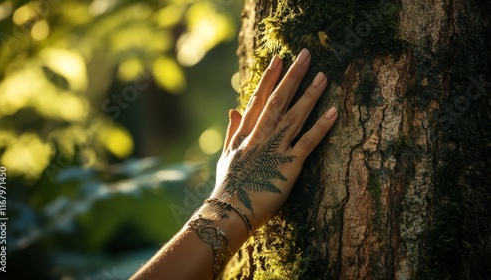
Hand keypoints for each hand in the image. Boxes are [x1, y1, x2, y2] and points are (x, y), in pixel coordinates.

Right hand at [210, 49, 337, 229]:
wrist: (230, 211)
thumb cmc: (228, 186)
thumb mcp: (227, 155)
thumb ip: (233, 130)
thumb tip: (233, 108)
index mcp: (246, 133)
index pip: (258, 99)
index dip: (269, 78)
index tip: (278, 59)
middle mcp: (260, 136)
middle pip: (278, 101)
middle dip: (292, 77)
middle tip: (305, 55)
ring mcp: (275, 149)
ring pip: (294, 116)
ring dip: (309, 95)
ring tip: (323, 76)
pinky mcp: (289, 165)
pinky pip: (308, 142)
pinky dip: (321, 126)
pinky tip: (334, 112)